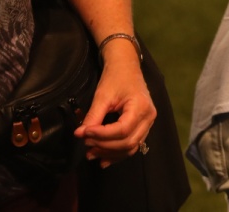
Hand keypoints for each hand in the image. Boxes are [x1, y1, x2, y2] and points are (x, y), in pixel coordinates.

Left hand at [74, 51, 156, 165]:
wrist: (126, 68)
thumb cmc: (115, 78)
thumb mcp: (102, 95)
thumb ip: (93, 116)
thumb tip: (80, 135)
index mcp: (141, 107)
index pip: (122, 130)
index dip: (102, 135)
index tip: (83, 133)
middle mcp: (149, 118)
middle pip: (127, 142)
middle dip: (104, 146)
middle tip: (85, 144)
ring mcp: (148, 124)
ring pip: (131, 147)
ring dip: (110, 153)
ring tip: (90, 153)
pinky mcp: (143, 127)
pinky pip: (132, 146)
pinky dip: (117, 154)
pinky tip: (103, 159)